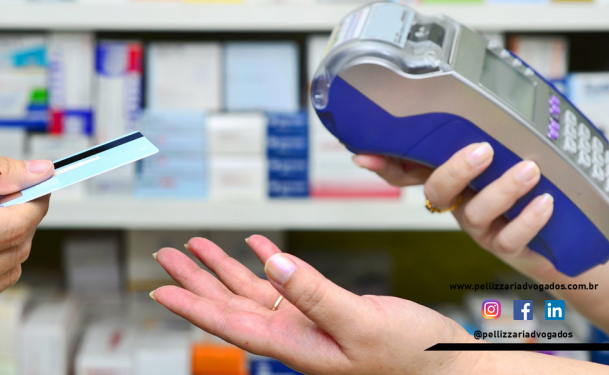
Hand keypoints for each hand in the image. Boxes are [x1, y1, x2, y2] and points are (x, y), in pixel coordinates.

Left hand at [151, 235, 479, 374]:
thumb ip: (315, 295)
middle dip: (195, 279)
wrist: (448, 367)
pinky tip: (259, 248)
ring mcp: (308, 323)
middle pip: (231, 305)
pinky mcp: (326, 312)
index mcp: (295, 345)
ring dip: (224, 267)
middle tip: (165, 255)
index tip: (159, 290)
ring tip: (197, 245)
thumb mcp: (362, 323)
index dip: (192, 306)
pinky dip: (269, 262)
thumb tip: (271, 265)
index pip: (230, 324)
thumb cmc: (413, 356)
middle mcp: (294, 335)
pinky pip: (286, 285)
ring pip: (253, 292)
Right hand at [352, 143, 554, 276]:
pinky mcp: (508, 247)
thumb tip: (474, 98)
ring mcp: (482, 227)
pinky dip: (528, 219)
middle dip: (456, 170)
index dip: (384, 165)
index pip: (407, 172)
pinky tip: (545, 201)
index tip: (364, 155)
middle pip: (438, 191)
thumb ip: (485, 135)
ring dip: (503, 189)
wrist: (563, 241)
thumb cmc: (528, 190)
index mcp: (451, 180)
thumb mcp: (504, 158)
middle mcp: (460, 204)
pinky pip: (511, 238)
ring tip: (529, 170)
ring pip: (477, 213)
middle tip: (484, 150)